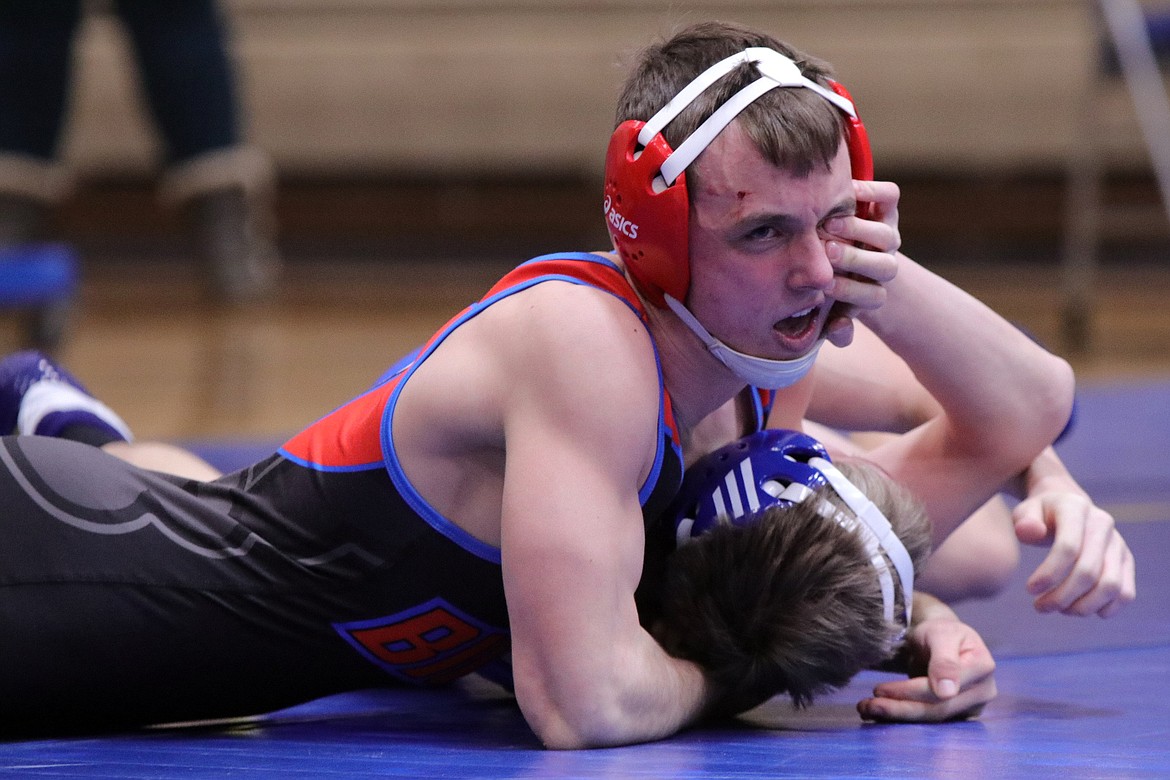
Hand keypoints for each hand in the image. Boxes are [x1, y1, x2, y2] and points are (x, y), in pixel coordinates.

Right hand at [823, 179, 901, 346]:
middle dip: (855, 259)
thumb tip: (839, 327)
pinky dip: (871, 190)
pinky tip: (844, 192)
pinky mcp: (887, 209)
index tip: (825, 284)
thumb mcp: (828, 311)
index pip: (872, 297)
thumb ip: (834, 327)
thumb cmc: (827, 285)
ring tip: (829, 224)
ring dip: (857, 229)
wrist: (841, 253)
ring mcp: (888, 235)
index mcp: (873, 293)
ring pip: (885, 234)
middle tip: (827, 250)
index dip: (851, 291)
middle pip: (884, 267)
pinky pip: (889, 196)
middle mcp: (884, 265)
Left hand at [857, 597, 995, 722]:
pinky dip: (903, 717)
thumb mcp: (940, 634)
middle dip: (899, 708)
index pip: (942, 688)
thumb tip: (947, 692)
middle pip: (937, 708)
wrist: (943, 639)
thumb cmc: (941, 631)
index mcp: (982, 667)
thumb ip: (944, 660)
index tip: (878, 690)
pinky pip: (929, 720)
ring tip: (866, 709)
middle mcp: (984, 691)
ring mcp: (973, 706)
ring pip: (932, 718)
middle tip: (866, 706)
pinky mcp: (958, 714)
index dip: (909, 691)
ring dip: (897, 716)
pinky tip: (879, 713)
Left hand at [1013, 488, 1135, 617]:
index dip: (1049, 574)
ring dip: (1083, 606)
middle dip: (1062, 596)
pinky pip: (1125, 592)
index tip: (1030, 590)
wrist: (1067, 507)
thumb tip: (1028, 532)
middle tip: (1040, 607)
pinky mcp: (1126, 561)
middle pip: (1088, 571)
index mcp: (1076, 509)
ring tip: (1059, 609)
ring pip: (1110, 586)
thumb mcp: (1026, 512)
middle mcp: (1103, 525)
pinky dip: (1106, 608)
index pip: (1068, 547)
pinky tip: (1080, 609)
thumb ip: (1024, 522)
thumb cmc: (1040, 515)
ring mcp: (1118, 544)